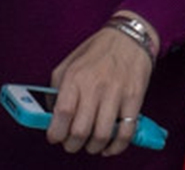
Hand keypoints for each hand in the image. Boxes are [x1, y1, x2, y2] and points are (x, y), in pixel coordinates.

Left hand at [45, 19, 158, 155]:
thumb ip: (57, 89)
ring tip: (91, 144)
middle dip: (73, 145)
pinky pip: (126, 132)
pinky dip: (117, 146)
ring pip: (102, 135)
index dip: (56, 133)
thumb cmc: (98, 51)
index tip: (55, 137)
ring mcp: (117, 93)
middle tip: (72, 143)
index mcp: (76, 77)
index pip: (62, 113)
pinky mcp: (134, 98)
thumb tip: (50, 116)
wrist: (131, 37)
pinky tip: (110, 146)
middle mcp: (95, 86)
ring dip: (94, 147)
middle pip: (80, 130)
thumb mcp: (69, 63)